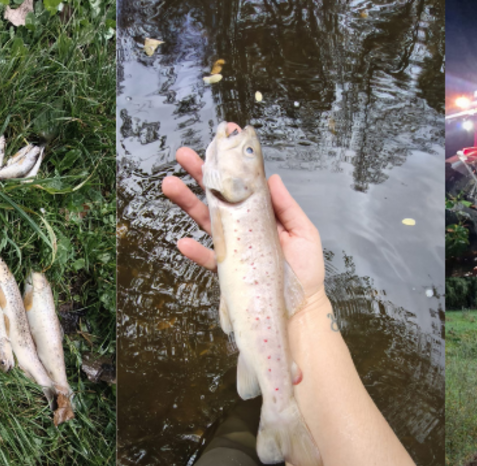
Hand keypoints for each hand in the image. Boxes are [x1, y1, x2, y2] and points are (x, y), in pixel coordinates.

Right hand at [162, 146, 326, 306]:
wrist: (300, 311)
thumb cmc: (306, 272)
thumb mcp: (303, 233)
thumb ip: (287, 207)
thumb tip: (272, 178)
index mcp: (261, 215)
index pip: (242, 185)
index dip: (231, 165)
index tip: (220, 142)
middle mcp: (244, 227)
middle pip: (218, 196)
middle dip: (200, 175)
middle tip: (183, 155)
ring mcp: (233, 247)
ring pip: (206, 221)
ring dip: (187, 203)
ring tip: (170, 185)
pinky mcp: (227, 270)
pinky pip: (207, 258)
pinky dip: (194, 250)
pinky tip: (183, 241)